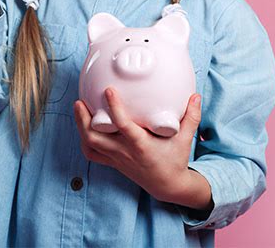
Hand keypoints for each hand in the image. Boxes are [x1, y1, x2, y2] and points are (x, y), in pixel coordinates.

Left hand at [73, 87, 201, 202]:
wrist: (168, 186)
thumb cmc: (175, 159)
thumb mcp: (185, 138)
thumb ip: (191, 116)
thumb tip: (196, 95)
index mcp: (141, 144)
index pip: (123, 125)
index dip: (114, 107)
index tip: (108, 90)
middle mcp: (125, 152)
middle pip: (96, 137)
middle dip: (84, 119)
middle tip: (80, 100)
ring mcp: (117, 158)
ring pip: (90, 144)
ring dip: (80, 126)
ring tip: (78, 107)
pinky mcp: (113, 162)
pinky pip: (92, 154)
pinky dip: (84, 140)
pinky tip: (83, 126)